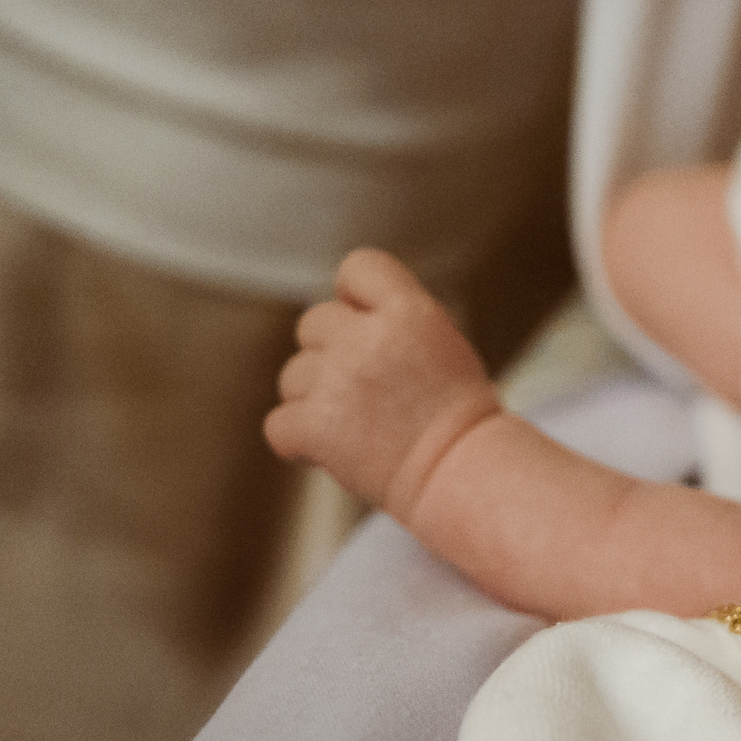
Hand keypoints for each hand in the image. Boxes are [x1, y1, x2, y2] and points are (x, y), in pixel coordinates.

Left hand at [264, 249, 502, 522]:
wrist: (461, 473)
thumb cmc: (456, 415)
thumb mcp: (442, 342)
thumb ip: (391, 319)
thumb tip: (341, 316)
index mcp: (411, 312)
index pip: (358, 267)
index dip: (356, 297)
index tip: (371, 326)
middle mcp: (368, 339)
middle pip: (313, 321)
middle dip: (331, 353)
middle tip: (368, 390)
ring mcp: (338, 382)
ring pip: (292, 374)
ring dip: (315, 399)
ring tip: (359, 425)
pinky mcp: (314, 426)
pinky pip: (279, 422)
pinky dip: (300, 441)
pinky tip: (335, 451)